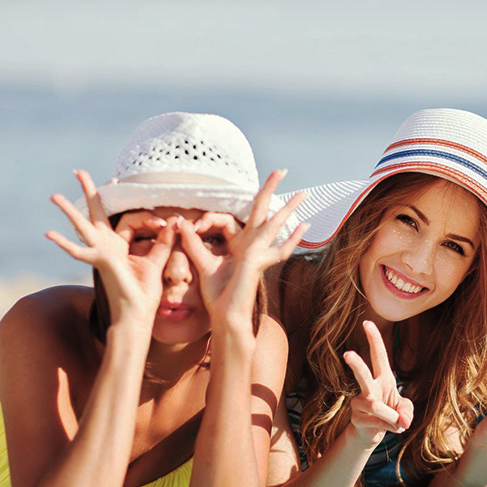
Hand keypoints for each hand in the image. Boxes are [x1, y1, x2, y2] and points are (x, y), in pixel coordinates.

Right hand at [46, 170, 173, 324]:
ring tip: (54, 196)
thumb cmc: (144, 293)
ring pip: (82, 226)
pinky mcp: (100, 261)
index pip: (128, 219)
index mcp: (120, 245)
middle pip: (96, 213)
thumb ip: (164, 242)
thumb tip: (175, 221)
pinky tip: (49, 234)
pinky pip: (80, 252)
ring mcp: (100, 253)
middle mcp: (106, 246)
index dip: (148, 219)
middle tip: (79, 171)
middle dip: (90, 192)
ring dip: (68, 211)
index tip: (165, 223)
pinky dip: (65, 244)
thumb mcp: (157, 262)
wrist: (136, 315)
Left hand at [179, 170, 308, 325]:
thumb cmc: (217, 296)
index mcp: (238, 244)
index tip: (190, 224)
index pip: (229, 219)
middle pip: (262, 211)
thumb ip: (193, 243)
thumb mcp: (202, 264)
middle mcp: (251, 245)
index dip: (208, 218)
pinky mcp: (259, 262)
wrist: (225, 317)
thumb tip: (181, 222)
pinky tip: (305, 226)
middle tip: (282, 170)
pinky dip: (293, 239)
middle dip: (271, 189)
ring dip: (289, 208)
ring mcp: (259, 253)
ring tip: (304, 193)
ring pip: (275, 224)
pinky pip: (278, 248)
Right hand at [342, 321, 413, 447]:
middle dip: (355, 364)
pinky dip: (390, 427)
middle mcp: (369, 387)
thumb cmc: (391, 415)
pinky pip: (376, 422)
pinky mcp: (356, 418)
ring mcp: (359, 402)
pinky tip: (393, 429)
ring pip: (374, 406)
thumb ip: (408, 412)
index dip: (374, 339)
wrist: (372, 434)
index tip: (366, 322)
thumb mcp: (406, 411)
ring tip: (400, 424)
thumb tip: (402, 421)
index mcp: (383, 378)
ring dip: (390, 416)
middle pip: (362, 374)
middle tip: (347, 354)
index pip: (378, 355)